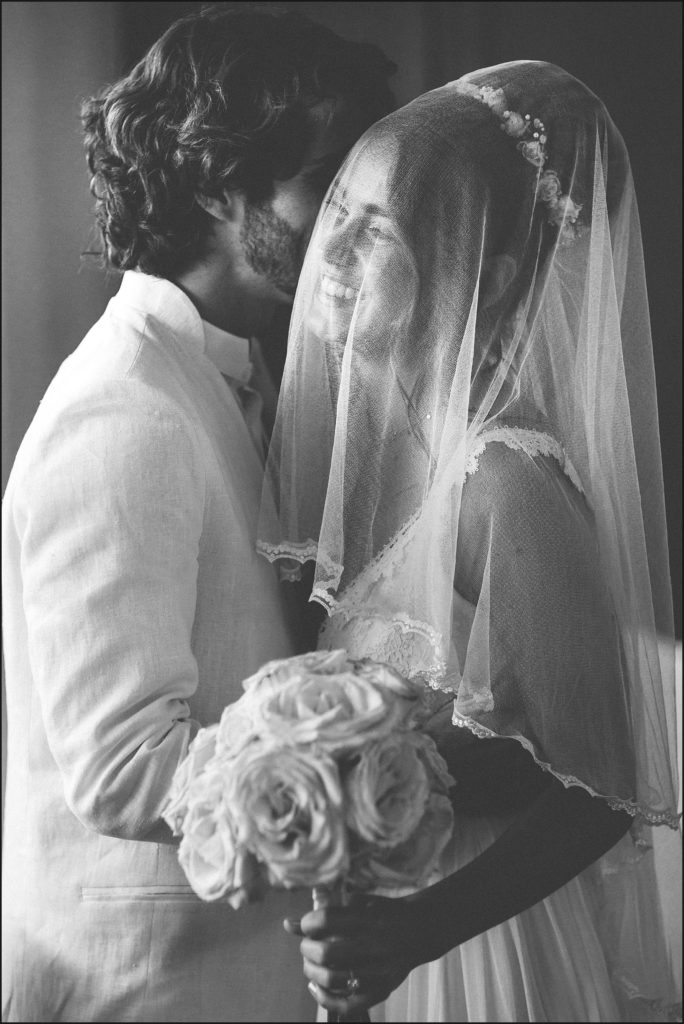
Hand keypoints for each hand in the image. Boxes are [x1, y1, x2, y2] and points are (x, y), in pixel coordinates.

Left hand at [284, 892, 426, 1015]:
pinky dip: (324, 998)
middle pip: (326, 951)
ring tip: (309, 965)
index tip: (307, 925)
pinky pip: (347, 1003)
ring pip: (333, 978)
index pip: (325, 920)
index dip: (308, 923)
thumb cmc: (383, 912)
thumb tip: (287, 925)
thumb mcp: (359, 902)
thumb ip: (325, 911)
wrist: (419, 929)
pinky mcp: (381, 990)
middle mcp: (373, 944)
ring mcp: (377, 971)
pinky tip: (315, 987)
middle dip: (307, 949)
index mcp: (367, 918)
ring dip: (312, 973)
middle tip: (307, 946)